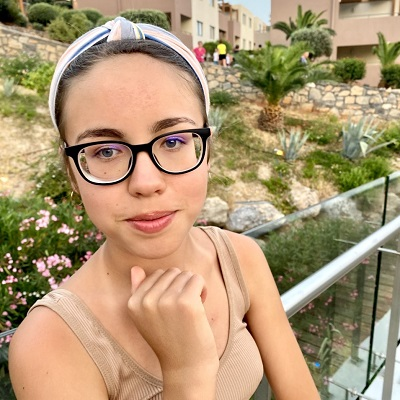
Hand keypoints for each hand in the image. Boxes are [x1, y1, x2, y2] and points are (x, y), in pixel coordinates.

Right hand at [128, 267, 218, 395]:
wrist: (186, 366)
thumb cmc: (169, 339)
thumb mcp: (146, 317)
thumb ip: (138, 291)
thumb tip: (135, 268)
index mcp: (133, 303)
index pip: (157, 274)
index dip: (170, 287)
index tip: (173, 306)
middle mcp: (146, 301)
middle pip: (172, 272)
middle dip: (182, 285)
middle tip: (183, 307)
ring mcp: (166, 301)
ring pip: (185, 274)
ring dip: (193, 288)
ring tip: (191, 308)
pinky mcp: (186, 302)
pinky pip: (197, 279)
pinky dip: (203, 289)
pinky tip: (201, 305)